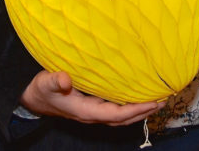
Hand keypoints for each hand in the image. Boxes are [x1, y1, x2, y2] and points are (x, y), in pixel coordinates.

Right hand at [19, 70, 164, 125]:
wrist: (34, 98)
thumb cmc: (42, 89)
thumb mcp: (46, 82)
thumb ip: (55, 80)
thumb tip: (65, 80)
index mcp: (85, 111)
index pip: (115, 115)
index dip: (135, 109)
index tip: (153, 102)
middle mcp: (92, 115)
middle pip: (124, 119)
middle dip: (144, 111)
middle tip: (163, 100)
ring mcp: (94, 112)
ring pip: (122, 116)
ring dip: (139, 109)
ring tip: (157, 99)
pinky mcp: (94, 106)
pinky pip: (117, 110)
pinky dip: (130, 106)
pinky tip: (138, 96)